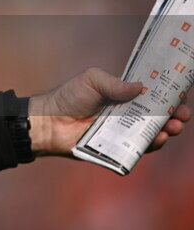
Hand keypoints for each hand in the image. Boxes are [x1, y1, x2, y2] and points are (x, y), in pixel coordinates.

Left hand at [27, 67, 189, 156]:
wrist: (48, 122)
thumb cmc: (68, 97)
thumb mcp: (92, 80)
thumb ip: (116, 83)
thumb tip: (143, 88)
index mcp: (122, 96)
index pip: (152, 96)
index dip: (168, 97)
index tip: (180, 96)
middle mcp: (126, 114)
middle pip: (158, 116)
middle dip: (174, 115)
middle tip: (181, 115)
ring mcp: (122, 132)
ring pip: (152, 133)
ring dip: (166, 130)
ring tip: (172, 127)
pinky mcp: (117, 148)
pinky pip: (138, 149)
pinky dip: (151, 145)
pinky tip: (157, 138)